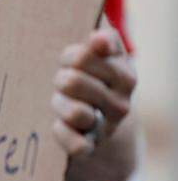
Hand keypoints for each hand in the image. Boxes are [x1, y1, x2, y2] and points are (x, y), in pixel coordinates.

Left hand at [51, 28, 135, 156]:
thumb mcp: (99, 54)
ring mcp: (107, 125)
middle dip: (59, 79)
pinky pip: (76, 145)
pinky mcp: (92, 146)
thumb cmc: (91, 77)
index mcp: (123, 73)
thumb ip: (101, 37)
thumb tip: (98, 34)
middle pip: (70, 81)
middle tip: (62, 81)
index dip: (68, 56)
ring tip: (59, 101)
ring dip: (57, 104)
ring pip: (73, 112)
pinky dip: (63, 134)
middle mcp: (120, 101)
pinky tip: (58, 125)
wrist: (101, 121)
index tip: (69, 59)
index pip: (83, 55)